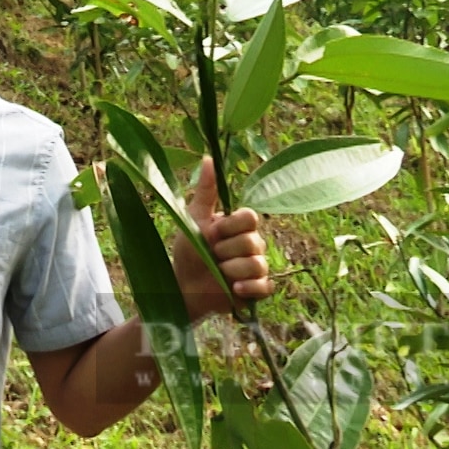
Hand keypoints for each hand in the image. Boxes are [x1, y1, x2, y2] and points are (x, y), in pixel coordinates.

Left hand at [172, 156, 272, 319]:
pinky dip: (249, 288)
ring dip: (231, 270)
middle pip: (253, 242)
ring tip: (218, 272)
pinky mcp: (257, 290)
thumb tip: (208, 157)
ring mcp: (256, 268)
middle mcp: (253, 245)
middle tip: (212, 255)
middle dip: (225, 251)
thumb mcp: (194, 218)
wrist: (182, 285)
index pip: (250, 217)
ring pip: (257, 265)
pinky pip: (265, 287)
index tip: (212, 232)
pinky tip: (234, 288)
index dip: (230, 227)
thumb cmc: (189, 250)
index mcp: (240, 226)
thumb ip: (205, 191)